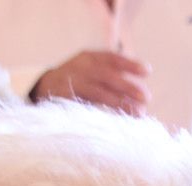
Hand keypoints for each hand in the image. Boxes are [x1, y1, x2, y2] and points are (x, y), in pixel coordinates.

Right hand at [31, 50, 150, 114]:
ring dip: (120, 103)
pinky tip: (118, 121)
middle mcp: (79, 68)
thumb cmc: (78, 81)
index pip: (111, 58)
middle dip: (128, 86)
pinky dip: (104, 115)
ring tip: (138, 112)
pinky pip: (86, 108)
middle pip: (106, 75)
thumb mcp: (91, 71)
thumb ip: (112, 77)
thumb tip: (140, 94)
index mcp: (88, 58)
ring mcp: (71, 84)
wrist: (43, 87)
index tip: (147, 72)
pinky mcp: (65, 100)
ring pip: (98, 93)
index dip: (129, 64)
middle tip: (147, 97)